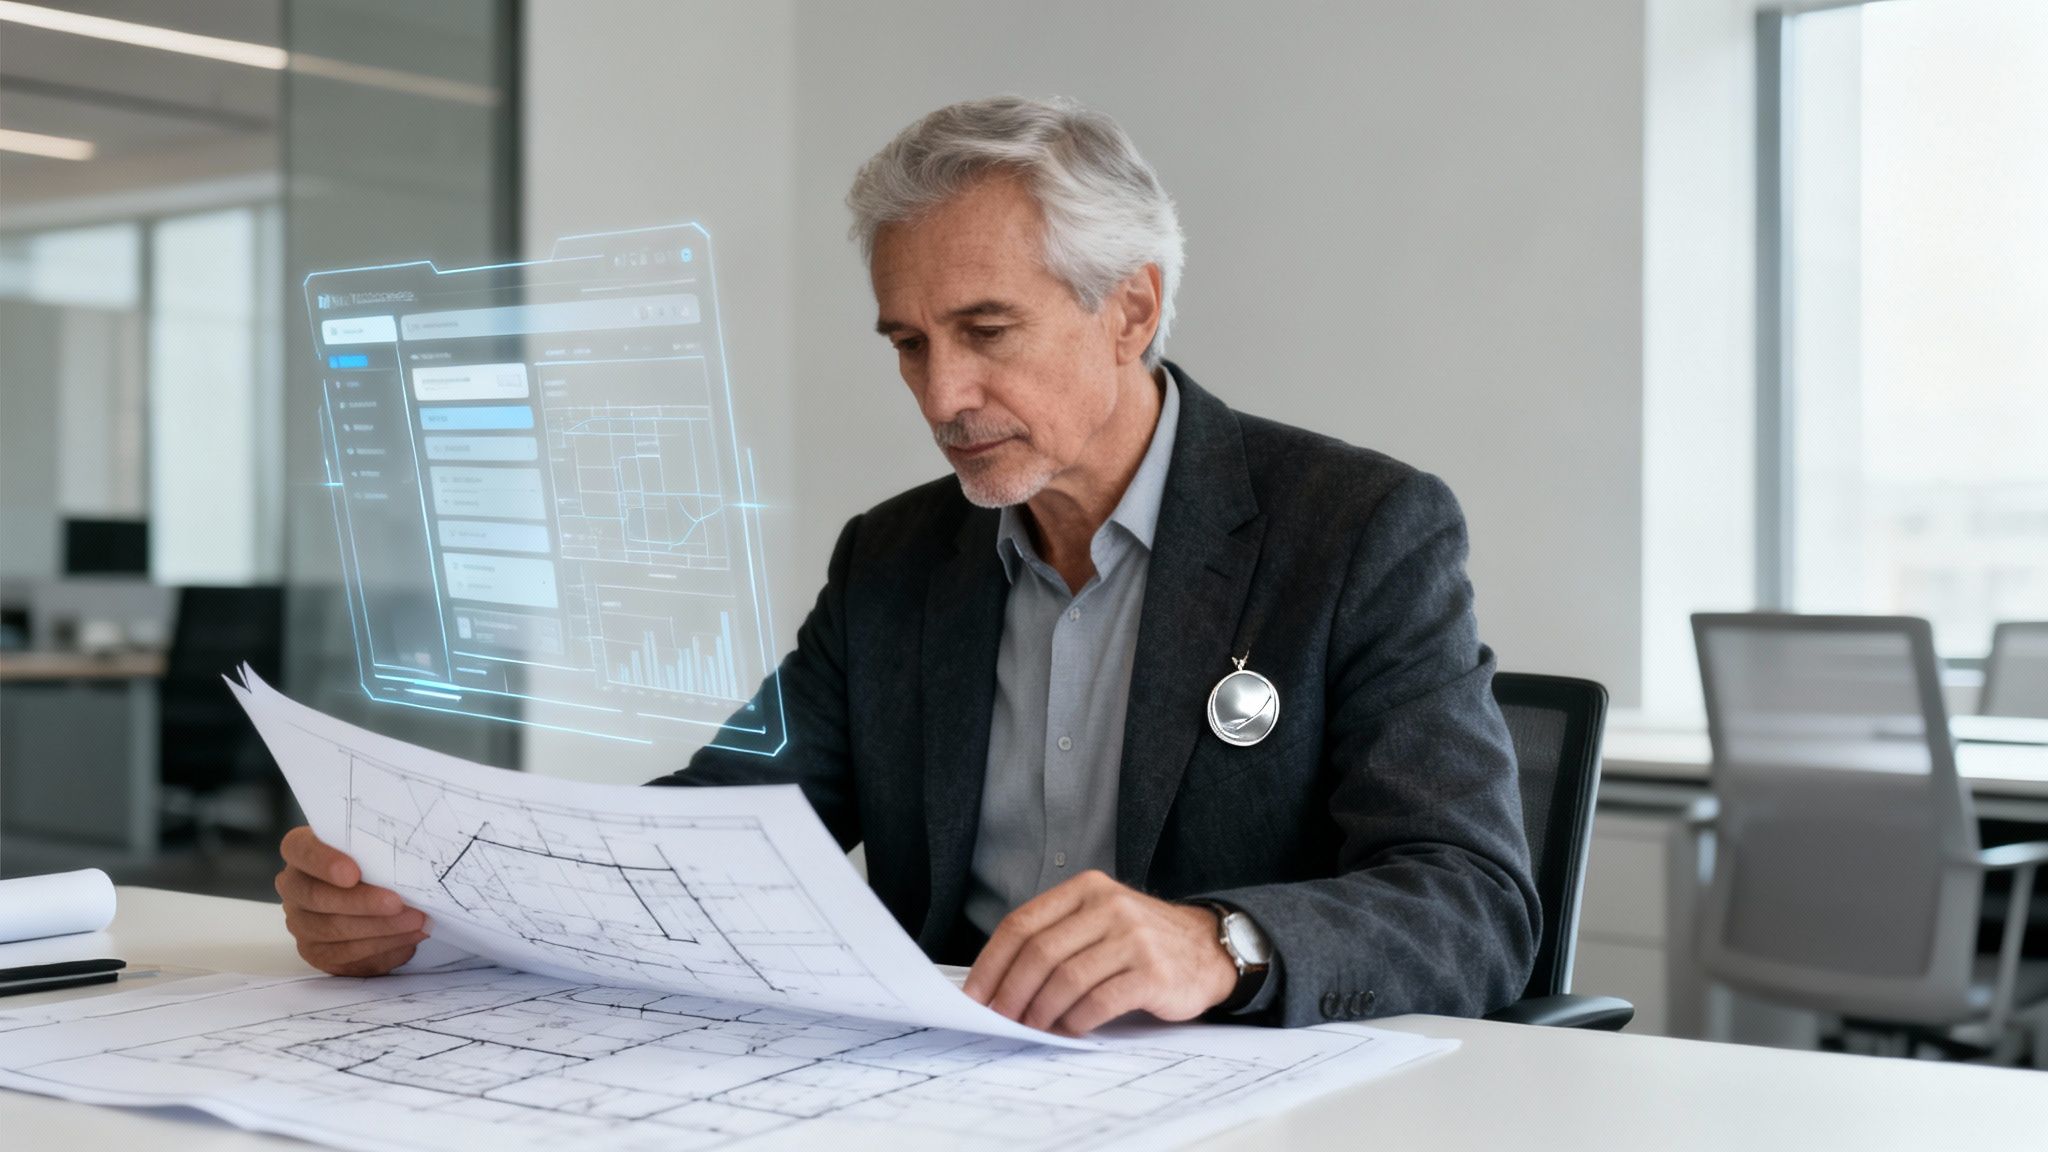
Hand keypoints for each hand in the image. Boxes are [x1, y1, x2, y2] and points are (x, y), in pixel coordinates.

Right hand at [275, 825, 427, 976]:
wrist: (379, 894)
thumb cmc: (377, 860)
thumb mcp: (377, 845)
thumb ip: (381, 845)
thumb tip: (410, 854)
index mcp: (301, 850)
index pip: (299, 849)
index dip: (323, 862)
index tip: (352, 874)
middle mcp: (294, 887)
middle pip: (317, 897)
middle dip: (362, 902)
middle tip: (397, 903)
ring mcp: (301, 922)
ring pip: (333, 929)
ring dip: (380, 927)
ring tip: (415, 921)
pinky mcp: (317, 951)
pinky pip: (346, 954)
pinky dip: (382, 946)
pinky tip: (408, 937)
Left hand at [962, 870, 1236, 1036]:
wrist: (1208, 949)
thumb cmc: (1141, 942)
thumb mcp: (1100, 921)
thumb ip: (1056, 940)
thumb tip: (999, 985)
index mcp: (1086, 890)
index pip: (1022, 924)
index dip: (992, 963)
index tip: (975, 995)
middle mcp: (1109, 906)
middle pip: (1040, 953)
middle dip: (1011, 992)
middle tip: (1000, 1019)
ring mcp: (1134, 938)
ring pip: (1066, 979)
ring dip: (1041, 1011)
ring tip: (1033, 1028)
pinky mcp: (1153, 972)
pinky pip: (1099, 1001)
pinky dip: (1075, 1021)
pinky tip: (1069, 1030)